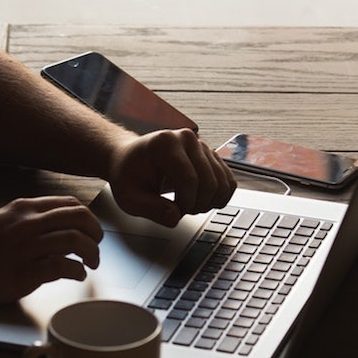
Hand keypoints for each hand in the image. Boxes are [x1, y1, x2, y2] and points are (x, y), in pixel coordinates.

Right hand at [0, 196, 102, 304]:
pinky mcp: (24, 273)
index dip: (87, 217)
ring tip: (91, 263)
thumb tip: (53, 225)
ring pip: (75, 240)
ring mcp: (25, 248)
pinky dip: (77, 272)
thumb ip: (25, 220)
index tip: (91, 229)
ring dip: (92, 253)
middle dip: (96, 232)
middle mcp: (26, 224)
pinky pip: (63, 267)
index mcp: (21, 209)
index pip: (68, 203)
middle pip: (79, 218)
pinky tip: (77, 276)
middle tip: (98, 245)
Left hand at [106, 129, 236, 226]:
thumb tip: (175, 218)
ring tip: (189, 205)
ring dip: (209, 202)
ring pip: (223, 183)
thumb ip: (150, 209)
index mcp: (165, 143)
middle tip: (180, 210)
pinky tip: (201, 201)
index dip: (185, 204)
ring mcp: (202, 146)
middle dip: (197, 205)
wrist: (130, 160)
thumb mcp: (129, 197)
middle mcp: (187, 139)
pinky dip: (219, 197)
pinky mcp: (211, 156)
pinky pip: (228, 181)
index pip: (189, 179)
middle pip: (209, 182)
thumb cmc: (128, 176)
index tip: (174, 212)